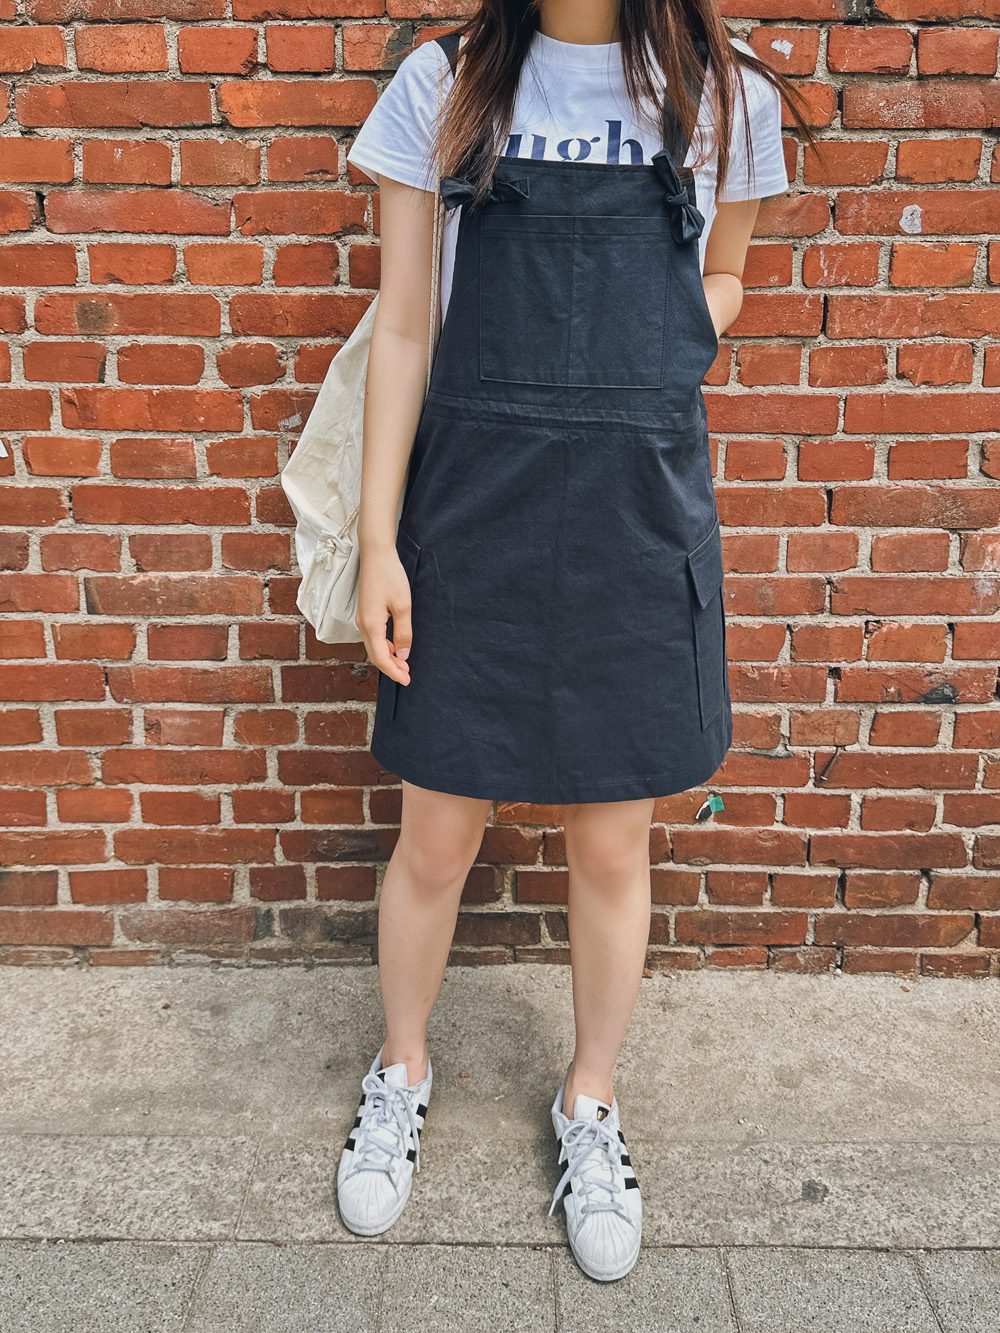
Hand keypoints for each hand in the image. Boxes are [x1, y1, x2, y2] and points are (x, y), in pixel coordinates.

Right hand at [355, 546, 413, 687]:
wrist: (376, 555)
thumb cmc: (390, 576)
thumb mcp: (403, 606)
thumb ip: (403, 632)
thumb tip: (403, 655)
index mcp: (371, 625)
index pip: (381, 658)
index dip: (394, 672)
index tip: (407, 680)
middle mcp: (362, 625)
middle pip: (375, 655)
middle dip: (391, 668)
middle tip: (407, 675)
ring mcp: (362, 619)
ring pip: (374, 647)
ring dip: (388, 657)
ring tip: (404, 664)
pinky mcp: (365, 613)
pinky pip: (373, 637)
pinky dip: (385, 646)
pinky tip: (396, 646)